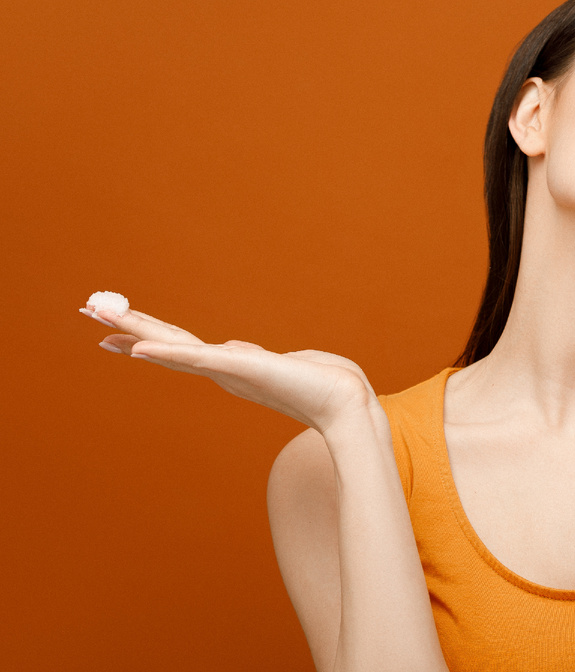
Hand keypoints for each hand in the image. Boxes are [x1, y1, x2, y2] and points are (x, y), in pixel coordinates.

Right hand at [80, 303, 376, 433]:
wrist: (346, 404)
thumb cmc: (324, 385)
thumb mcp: (280, 363)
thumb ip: (252, 358)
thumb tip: (234, 350)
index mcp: (230, 367)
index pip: (179, 349)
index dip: (146, 338)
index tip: (113, 331)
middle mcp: (223, 371)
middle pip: (165, 346)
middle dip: (127, 329)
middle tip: (88, 311)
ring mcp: (229, 371)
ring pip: (173, 348)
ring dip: (135, 333)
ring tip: (101, 318)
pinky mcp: (241, 368)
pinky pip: (197, 358)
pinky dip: (168, 354)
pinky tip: (139, 349)